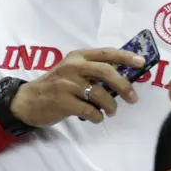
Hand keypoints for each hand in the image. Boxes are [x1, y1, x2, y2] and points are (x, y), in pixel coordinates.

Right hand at [9, 48, 143, 127]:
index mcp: (77, 56)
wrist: (28, 100)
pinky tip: (95, 117)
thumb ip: (92, 71)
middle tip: (133, 98)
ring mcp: (66, 83)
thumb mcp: (71, 71)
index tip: (142, 62)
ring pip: (100, 94)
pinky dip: (97, 116)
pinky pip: (89, 110)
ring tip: (111, 112)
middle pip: (106, 72)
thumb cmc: (55, 86)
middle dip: (124, 86)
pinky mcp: (62, 101)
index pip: (106, 53)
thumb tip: (124, 79)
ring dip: (111, 106)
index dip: (126, 56)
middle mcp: (72, 66)